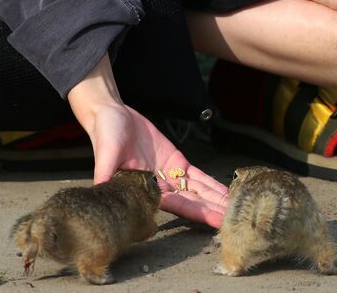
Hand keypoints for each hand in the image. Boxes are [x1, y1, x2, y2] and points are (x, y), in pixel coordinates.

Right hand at [68, 55, 227, 227]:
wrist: (112, 114)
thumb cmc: (105, 133)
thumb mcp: (106, 152)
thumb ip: (106, 172)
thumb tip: (100, 188)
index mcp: (145, 190)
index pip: (178, 206)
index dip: (199, 213)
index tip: (218, 222)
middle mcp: (160, 187)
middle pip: (193, 202)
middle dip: (214, 211)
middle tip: (236, 219)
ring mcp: (170, 175)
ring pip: (199, 190)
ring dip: (217, 200)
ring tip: (236, 208)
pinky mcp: (176, 162)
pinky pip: (198, 175)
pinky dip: (212, 184)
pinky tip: (226, 192)